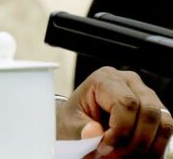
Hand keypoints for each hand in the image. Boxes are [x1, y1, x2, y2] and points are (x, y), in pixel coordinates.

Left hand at [57, 66, 171, 157]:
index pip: (126, 103)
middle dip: (136, 141)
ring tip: (127, 157)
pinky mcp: (156, 110)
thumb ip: (79, 129)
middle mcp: (129, 82)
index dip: (120, 131)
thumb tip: (94, 133)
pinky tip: (138, 156)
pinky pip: (167, 130)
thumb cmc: (74, 119)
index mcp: (105, 79)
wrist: (79, 121)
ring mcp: (146, 95)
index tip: (104, 147)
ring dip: (148, 147)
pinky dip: (155, 147)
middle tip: (118, 156)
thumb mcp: (68, 124)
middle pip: (149, 112)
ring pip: (163, 122)